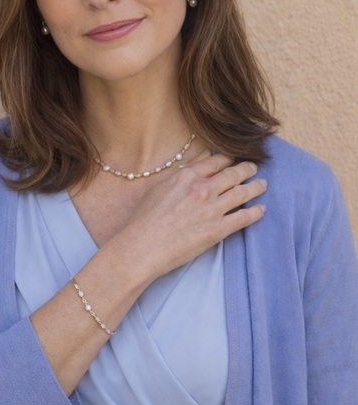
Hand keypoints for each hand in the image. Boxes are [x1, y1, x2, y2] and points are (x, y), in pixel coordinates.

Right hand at [111, 154, 266, 282]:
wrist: (142, 247)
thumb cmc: (143, 219)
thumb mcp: (159, 187)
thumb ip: (179, 174)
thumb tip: (195, 163)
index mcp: (186, 176)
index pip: (216, 161)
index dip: (229, 158)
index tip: (235, 157)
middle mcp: (202, 189)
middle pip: (233, 174)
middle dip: (247, 169)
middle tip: (254, 167)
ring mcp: (212, 209)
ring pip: (243, 192)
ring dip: (256, 187)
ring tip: (262, 184)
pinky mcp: (217, 230)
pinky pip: (244, 217)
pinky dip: (256, 212)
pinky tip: (261, 209)